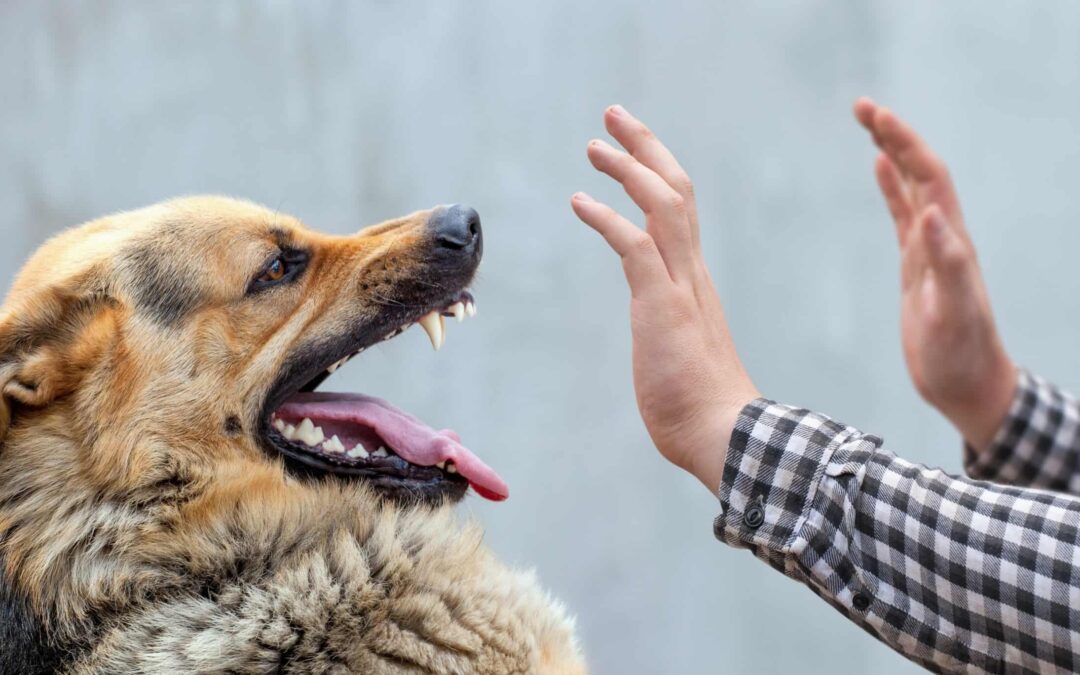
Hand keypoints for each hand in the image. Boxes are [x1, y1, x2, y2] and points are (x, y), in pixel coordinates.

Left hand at [571, 105, 758, 492]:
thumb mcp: (679, 355)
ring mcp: (680, 287)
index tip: (632, 150)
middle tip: (614, 117)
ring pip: (663, 205)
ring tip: (594, 144)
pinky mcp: (662, 306)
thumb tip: (662, 340)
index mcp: (694, 281)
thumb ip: (670, 333)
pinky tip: (579, 201)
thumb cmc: (701, 408)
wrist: (725, 436)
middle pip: (676, 190)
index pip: (680, 211)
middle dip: (645, 147)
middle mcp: (692, 273)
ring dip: (628, 168)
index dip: (656, 173)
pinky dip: (607, 218)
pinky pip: (635, 246)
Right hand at [854, 97, 1015, 450]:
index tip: (875, 117)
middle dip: (894, 135)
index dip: (904, 143)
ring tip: (868, 124)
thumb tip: (930, 211)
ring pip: (911, 187)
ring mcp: (929, 249)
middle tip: (861, 107)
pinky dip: (890, 188)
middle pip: (920, 171)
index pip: (929, 177)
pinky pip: (902, 215)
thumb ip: (947, 262)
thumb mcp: (953, 312)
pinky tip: (878, 170)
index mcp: (951, 241)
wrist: (967, 384)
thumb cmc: (961, 355)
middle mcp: (943, 236)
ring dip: (892, 153)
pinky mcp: (916, 266)